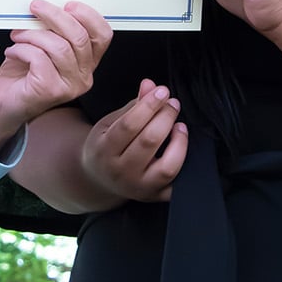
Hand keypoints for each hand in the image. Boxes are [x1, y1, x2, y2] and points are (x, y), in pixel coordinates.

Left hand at [0, 0, 111, 155]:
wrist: (4, 103)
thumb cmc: (23, 71)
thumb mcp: (43, 44)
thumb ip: (53, 29)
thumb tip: (48, 4)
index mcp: (87, 61)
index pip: (103, 35)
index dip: (89, 16)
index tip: (67, 3)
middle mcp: (84, 76)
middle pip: (79, 37)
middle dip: (55, 15)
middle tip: (35, 6)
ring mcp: (69, 86)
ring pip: (58, 47)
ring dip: (32, 34)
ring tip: (17, 35)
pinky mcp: (50, 91)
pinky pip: (39, 58)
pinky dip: (22, 49)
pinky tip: (13, 51)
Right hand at [80, 78, 187, 202]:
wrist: (98, 180)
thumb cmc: (106, 146)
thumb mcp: (110, 123)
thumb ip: (133, 106)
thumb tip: (150, 84)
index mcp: (104, 150)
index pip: (130, 125)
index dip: (149, 105)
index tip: (162, 90)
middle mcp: (120, 172)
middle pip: (149, 142)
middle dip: (165, 117)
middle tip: (173, 103)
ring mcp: (139, 187)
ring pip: (166, 167)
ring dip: (179, 142)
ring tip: (180, 126)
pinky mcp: (154, 197)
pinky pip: (177, 185)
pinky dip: (184, 165)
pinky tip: (181, 146)